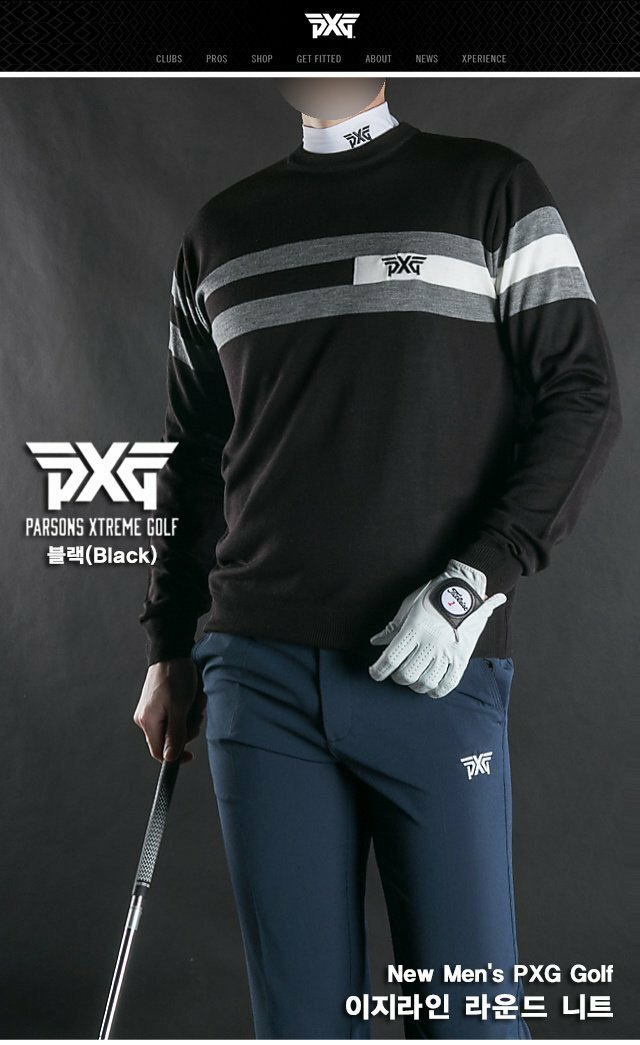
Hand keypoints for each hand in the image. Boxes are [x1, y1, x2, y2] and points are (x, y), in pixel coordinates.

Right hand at [133, 657, 206, 762]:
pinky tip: (193, 695)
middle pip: (170, 738)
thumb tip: (170, 758)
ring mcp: (154, 709)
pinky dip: (188, 707)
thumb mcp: (179, 709)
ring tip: (196, 700)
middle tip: (196, 713)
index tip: (190, 755)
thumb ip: (175, 735)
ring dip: (191, 716)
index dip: (175, 756)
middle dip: (187, 728)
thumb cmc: (175, 678)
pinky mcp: (161, 701)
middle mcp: (147, 718)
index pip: (159, 752)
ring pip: (176, 725)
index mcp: (148, 722)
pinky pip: (177, 713)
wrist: (172, 652)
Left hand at [368, 559, 506, 697]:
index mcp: (414, 628)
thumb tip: (376, 642)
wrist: (466, 588)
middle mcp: (430, 643)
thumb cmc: (434, 594)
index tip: (375, 673)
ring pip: (426, 682)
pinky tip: (431, 688)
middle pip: (407, 674)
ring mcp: (448, 652)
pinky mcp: (462, 657)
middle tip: (396, 673)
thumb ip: (393, 627)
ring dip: (415, 685)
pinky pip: (449, 683)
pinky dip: (437, 690)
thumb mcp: (409, 606)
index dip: (379, 670)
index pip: (391, 659)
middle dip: (397, 677)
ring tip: (413, 679)